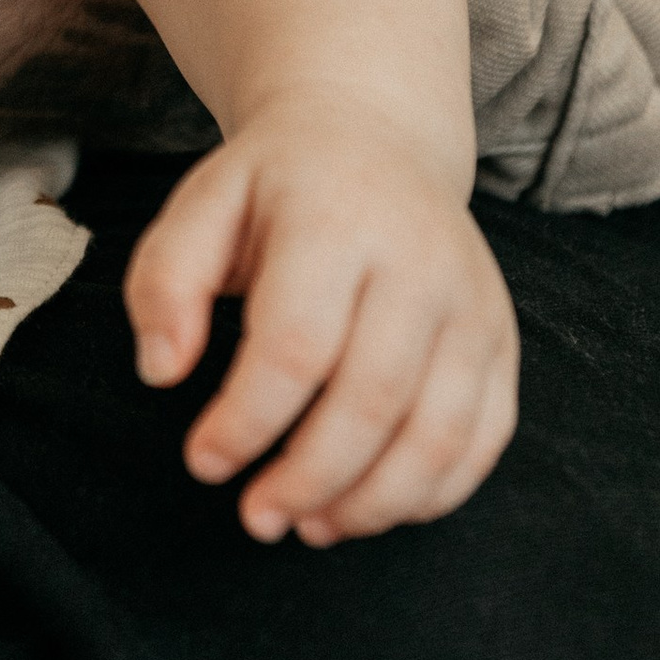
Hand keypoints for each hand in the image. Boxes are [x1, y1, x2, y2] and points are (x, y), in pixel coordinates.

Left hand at [126, 93, 518, 542]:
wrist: (372, 134)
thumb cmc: (275, 184)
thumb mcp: (203, 201)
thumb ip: (165, 279)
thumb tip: (159, 372)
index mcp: (335, 216)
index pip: (295, 344)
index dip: (246, 420)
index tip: (203, 461)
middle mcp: (419, 259)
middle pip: (371, 400)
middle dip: (308, 478)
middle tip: (256, 516)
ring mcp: (472, 301)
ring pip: (436, 435)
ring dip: (370, 503)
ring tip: (309, 524)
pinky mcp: (500, 338)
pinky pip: (481, 440)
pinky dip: (429, 494)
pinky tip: (367, 505)